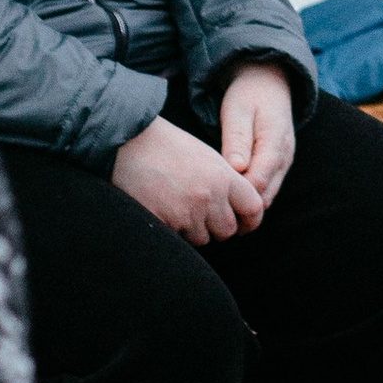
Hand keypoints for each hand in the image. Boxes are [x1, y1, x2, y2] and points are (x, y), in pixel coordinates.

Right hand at [111, 113, 262, 244]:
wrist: (129, 143)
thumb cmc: (167, 147)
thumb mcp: (206, 157)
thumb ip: (226, 182)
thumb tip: (238, 209)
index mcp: (224, 176)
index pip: (253, 208)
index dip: (251, 220)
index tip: (244, 225)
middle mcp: (210, 196)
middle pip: (228, 230)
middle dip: (217, 227)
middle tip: (202, 214)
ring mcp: (187, 213)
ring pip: (203, 239)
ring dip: (194, 230)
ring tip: (178, 206)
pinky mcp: (165, 223)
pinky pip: (179, 240)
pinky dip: (174, 231)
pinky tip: (163, 210)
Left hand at [218, 61, 297, 212]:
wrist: (267, 82)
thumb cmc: (248, 96)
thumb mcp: (237, 111)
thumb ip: (237, 139)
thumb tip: (237, 169)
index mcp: (276, 142)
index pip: (260, 180)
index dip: (238, 195)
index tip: (213, 200)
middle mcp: (285, 157)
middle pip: (266, 195)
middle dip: (241, 205)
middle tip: (211, 210)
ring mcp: (285, 163)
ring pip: (268, 196)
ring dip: (246, 203)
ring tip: (217, 206)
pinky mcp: (279, 167)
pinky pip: (267, 190)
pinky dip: (250, 196)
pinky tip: (229, 195)